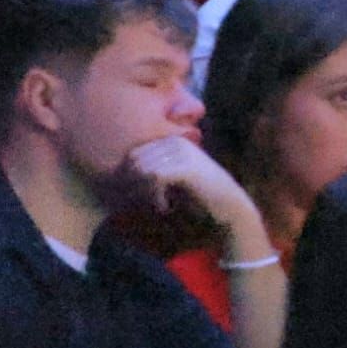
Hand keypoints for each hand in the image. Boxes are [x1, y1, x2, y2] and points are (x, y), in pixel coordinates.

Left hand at [121, 136, 254, 231]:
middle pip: (134, 161)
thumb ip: (150, 171)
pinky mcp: (186, 167)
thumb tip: (117, 176)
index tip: (140, 199)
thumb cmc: (199, 196)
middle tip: (147, 205)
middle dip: (135, 186)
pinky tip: (166, 207)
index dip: (129, 179)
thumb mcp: (172, 179)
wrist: (229, 207)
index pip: (133, 155)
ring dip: (145, 193)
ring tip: (159, 207)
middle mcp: (176, 142)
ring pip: (142, 170)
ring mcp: (183, 152)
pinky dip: (154, 197)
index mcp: (172, 140)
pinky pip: (154, 178)